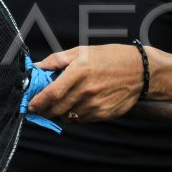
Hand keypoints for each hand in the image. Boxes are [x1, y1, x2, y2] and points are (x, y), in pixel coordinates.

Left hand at [27, 44, 143, 122]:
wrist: (140, 71)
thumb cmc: (111, 58)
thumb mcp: (83, 51)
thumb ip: (57, 60)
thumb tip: (38, 67)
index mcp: (79, 72)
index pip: (52, 93)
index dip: (38, 102)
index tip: (30, 105)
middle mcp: (86, 90)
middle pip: (57, 108)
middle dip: (45, 110)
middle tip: (41, 107)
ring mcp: (96, 104)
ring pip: (68, 116)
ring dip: (60, 113)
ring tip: (62, 104)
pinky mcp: (104, 114)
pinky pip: (82, 119)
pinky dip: (76, 115)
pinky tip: (79, 105)